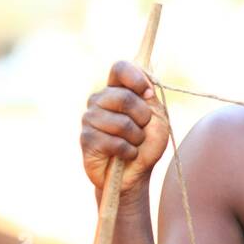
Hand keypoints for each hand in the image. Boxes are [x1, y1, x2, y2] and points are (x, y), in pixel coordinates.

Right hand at [80, 61, 169, 193]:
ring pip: (121, 122)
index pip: (120, 68)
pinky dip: (128, 151)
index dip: (136, 78)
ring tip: (133, 144)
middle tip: (142, 130)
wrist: (135, 174)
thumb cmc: (146, 144)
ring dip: (136, 138)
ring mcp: (90, 118)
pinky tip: (126, 155)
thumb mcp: (156, 118)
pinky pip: (114, 142)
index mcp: (117, 90)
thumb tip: (144, 84)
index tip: (148, 94)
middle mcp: (100, 100)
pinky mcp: (86, 139)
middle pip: (124, 97)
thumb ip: (149, 97)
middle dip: (143, 117)